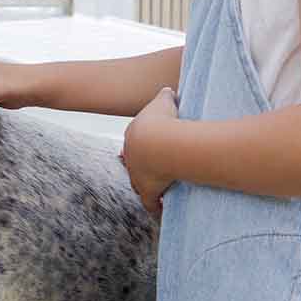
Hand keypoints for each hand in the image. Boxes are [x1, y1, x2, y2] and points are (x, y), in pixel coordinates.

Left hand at [122, 87, 178, 216]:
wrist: (160, 143)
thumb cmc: (164, 120)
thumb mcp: (164, 102)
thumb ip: (166, 95)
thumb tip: (168, 90)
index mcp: (133, 136)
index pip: (136, 143)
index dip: (144, 146)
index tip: (152, 148)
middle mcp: (131, 157)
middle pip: (135, 163)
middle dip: (143, 166)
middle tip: (154, 168)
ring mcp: (138, 175)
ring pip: (139, 183)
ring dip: (148, 186)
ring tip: (159, 189)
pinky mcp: (147, 190)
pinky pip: (150, 202)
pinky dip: (155, 207)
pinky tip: (160, 210)